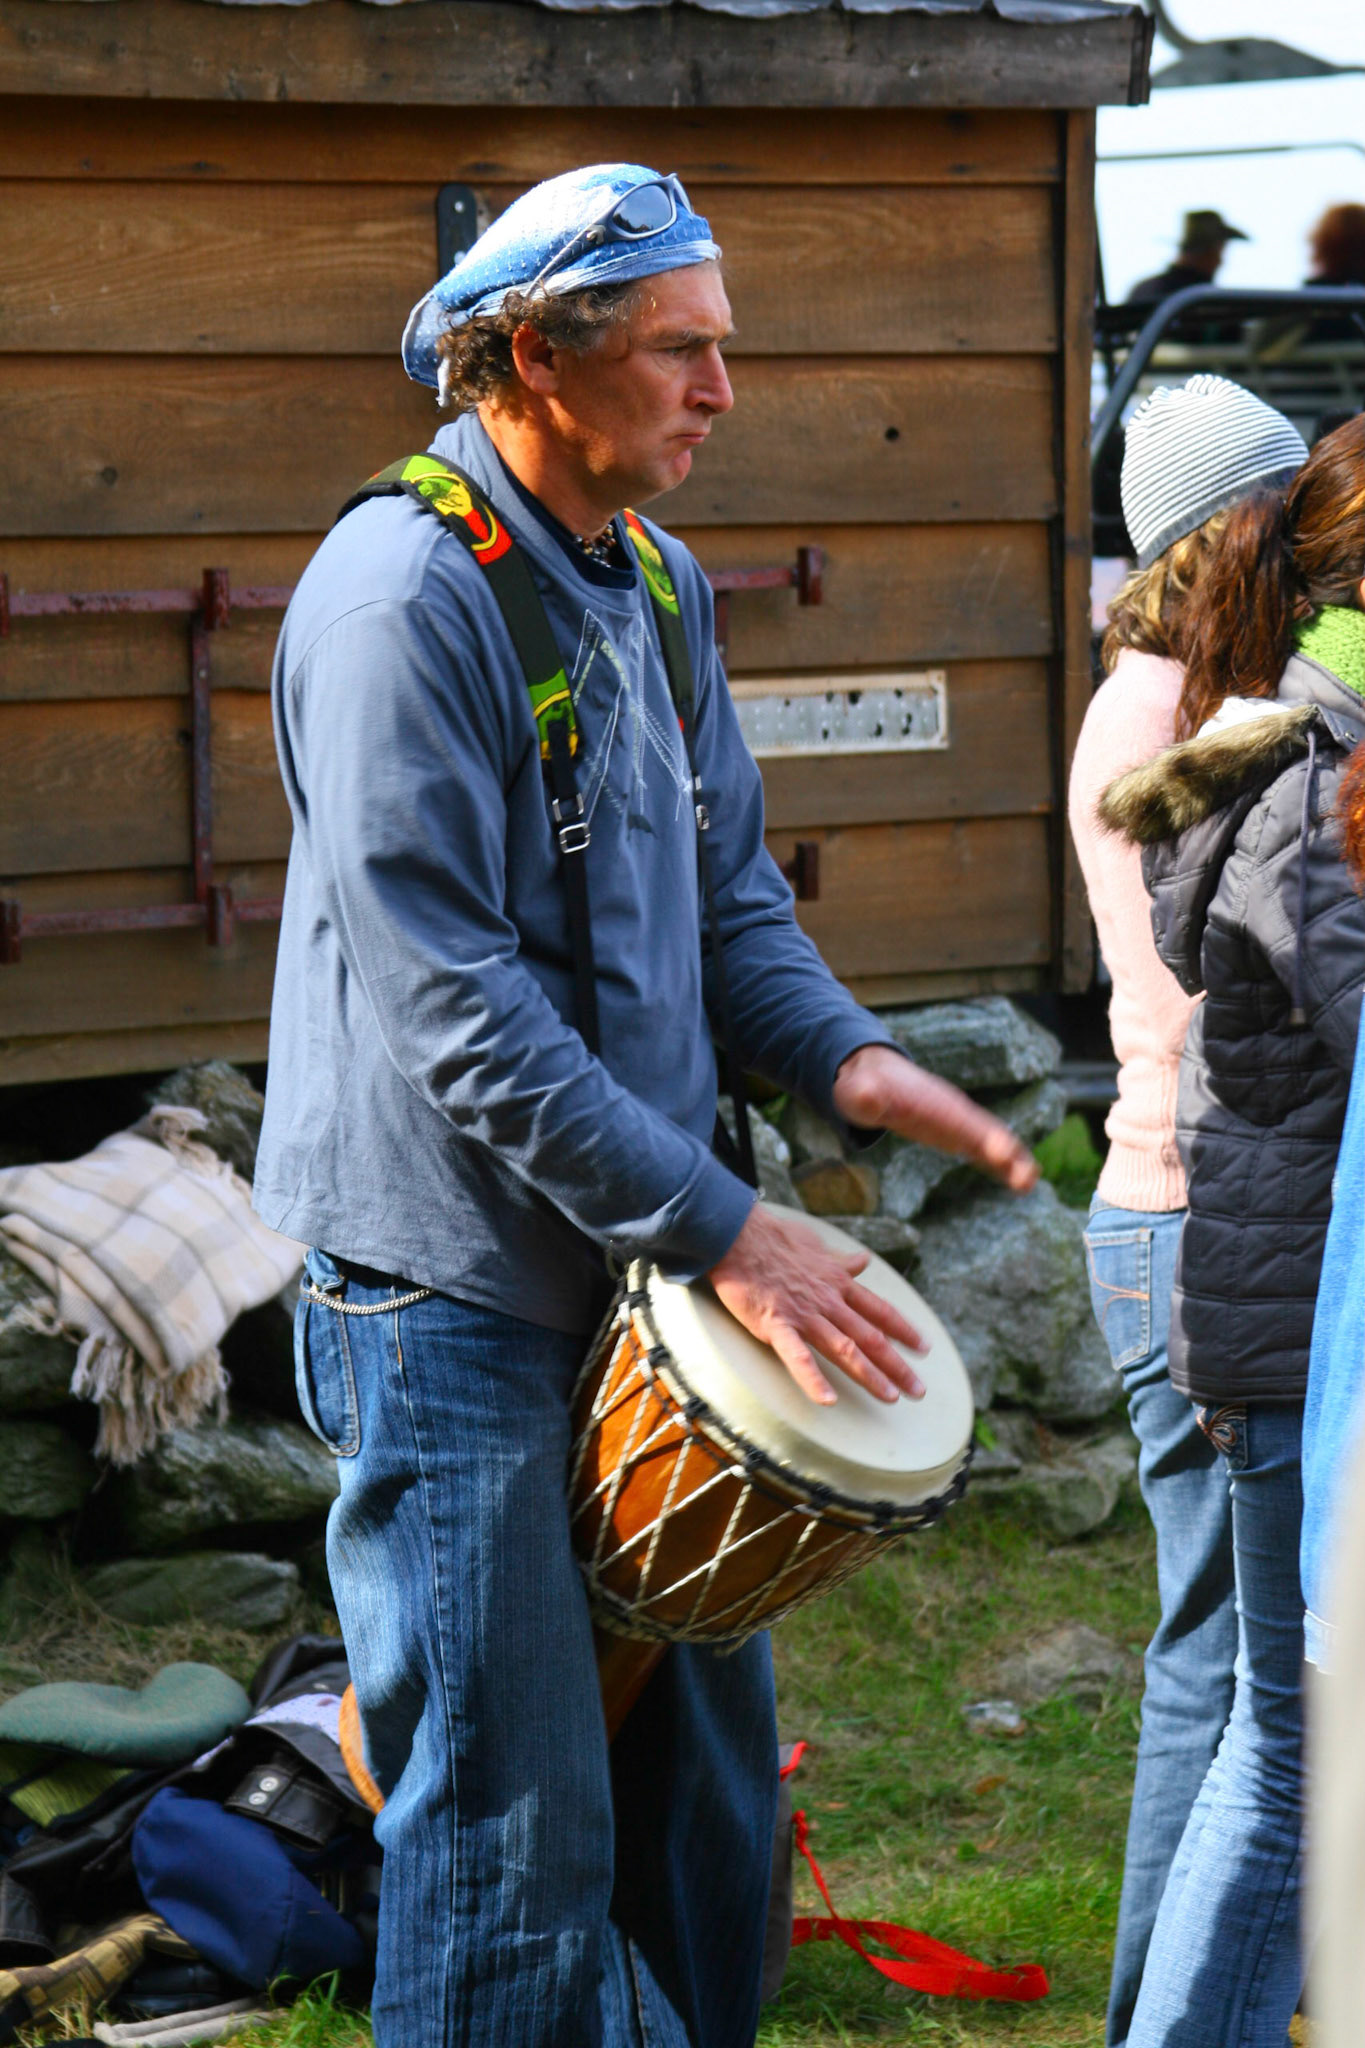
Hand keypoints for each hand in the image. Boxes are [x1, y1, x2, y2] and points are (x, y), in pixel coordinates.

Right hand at [708, 1204, 926, 1407]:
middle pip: (870, 1336)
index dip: (903, 1330)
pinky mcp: (775, 1325)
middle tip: (919, 1390)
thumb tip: (863, 1260)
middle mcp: (828, 1301)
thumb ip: (840, 1260)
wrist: (738, 1233)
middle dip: (897, 1365)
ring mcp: (804, 1314)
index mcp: (837, 1283)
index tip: (924, 1348)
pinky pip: (797, 1356)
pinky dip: (813, 1377)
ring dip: (869, 1374)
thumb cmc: (773, 1237)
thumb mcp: (816, 1246)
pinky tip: (828, 1399)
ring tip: (890, 1396)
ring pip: (844, 1348)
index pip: (879, 1310)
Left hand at [832, 1044, 1039, 1192]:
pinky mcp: (955, 1134)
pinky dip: (1002, 1164)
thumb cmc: (863, 1085)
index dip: (980, 1134)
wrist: (871, 1075)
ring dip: (1012, 1161)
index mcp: (932, 1101)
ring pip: (992, 1140)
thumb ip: (865, 1095)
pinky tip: (1020, 1183)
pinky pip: (984, 1149)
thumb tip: (866, 1096)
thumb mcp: (857, 1090)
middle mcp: (953, 1110)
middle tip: (1027, 1177)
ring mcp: (957, 1122)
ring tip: (1029, 1184)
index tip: (1000, 1151)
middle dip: (1007, 1152)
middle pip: (986, 1130)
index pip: (961, 1119)